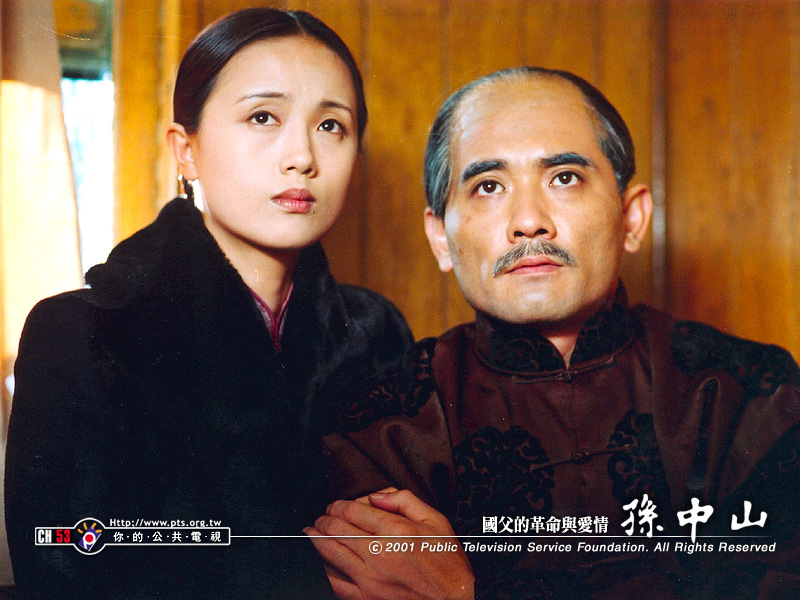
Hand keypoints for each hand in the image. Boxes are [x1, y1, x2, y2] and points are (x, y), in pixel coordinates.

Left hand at [305, 488, 473, 599]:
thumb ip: (405, 500)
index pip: (352, 511)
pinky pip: (335, 582)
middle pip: (337, 529)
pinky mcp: (367, 598)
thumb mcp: (436, 520)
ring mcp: (371, 578)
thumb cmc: (447, 562)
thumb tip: (377, 496)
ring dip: (315, 540)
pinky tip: (319, 562)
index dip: (338, 505)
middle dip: (324, 520)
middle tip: (321, 518)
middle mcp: (380, 552)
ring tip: (310, 533)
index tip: (335, 506)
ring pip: (330, 553)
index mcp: (396, 530)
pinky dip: (322, 570)